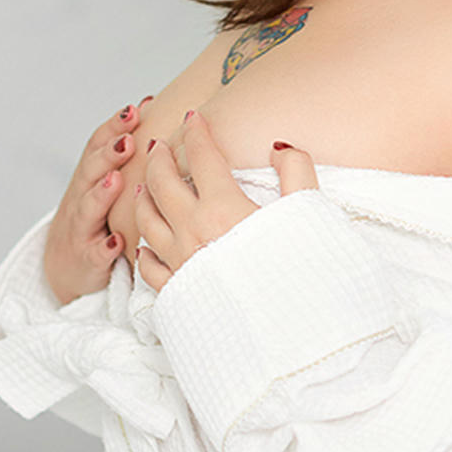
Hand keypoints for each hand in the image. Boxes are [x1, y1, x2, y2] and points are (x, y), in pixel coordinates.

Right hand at [43, 100, 151, 303]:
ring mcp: (82, 228)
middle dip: (108, 154)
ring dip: (101, 194)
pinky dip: (104, 248)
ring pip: (88, 209)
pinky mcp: (86, 259)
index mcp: (90, 177)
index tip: (135, 110)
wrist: (63, 266)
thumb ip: (122, 152)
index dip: (114, 127)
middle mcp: (82, 198)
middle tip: (127, 141)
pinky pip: (95, 254)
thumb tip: (149, 107)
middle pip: (91, 171)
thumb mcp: (103, 182)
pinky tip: (117, 242)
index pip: (98, 145)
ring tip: (116, 181)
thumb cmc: (94, 218)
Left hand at [131, 110, 317, 287]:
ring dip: (144, 196)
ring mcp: (180, 262)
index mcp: (223, 207)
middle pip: (162, 182)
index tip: (195, 117)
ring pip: (146, 219)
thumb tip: (280, 146)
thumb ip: (296, 173)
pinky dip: (145, 248)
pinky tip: (148, 244)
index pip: (204, 157)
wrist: (286, 334)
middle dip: (160, 157)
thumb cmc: (300, 275)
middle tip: (161, 146)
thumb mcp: (307, 215)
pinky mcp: (176, 292)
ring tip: (146, 186)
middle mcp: (192, 230)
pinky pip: (148, 265)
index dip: (198, 132)